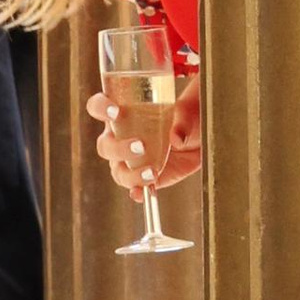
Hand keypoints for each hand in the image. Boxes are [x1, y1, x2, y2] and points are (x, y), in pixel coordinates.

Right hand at [88, 71, 202, 194]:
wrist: (200, 138)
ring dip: (130, 174)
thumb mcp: (188, 111)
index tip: (114, 111)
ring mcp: (130, 159)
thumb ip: (183, 121)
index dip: (100, 108)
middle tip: (140, 146)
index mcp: (123, 111)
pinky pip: (133, 187)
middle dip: (118, 148)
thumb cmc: (188, 116)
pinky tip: (142, 192)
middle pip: (105, 145)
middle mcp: (120, 136)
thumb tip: (176, 138)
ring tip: (152, 172)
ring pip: (117, 170)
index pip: (98, 107)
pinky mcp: (143, 176)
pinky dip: (136, 191)